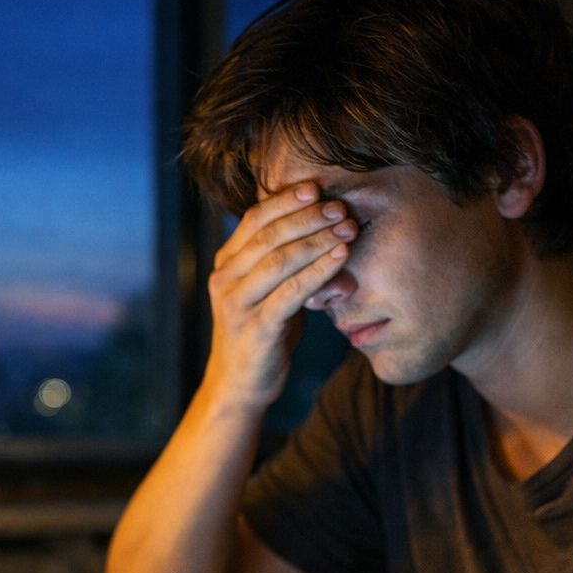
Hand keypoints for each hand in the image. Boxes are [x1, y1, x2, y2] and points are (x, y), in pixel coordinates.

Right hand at [206, 182, 356, 408]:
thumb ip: (288, 262)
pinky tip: (340, 258)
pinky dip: (318, 272)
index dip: (285, 200)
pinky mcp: (255, 329)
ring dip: (317, 241)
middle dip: (307, 217)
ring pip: (279, 260)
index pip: (253, 219)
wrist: (240, 384)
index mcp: (226, 263)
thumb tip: (333, 228)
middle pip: (267, 235)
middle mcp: (225, 279)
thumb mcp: (270, 290)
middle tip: (340, 207)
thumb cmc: (263, 331)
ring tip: (347, 229)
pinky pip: (290, 293)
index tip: (316, 188)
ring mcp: (236, 304)